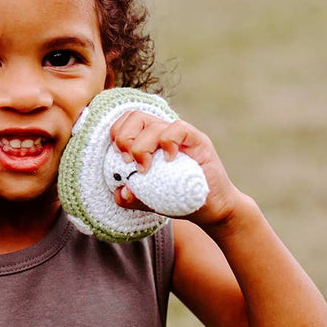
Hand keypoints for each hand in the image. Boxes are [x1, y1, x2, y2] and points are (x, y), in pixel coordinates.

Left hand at [109, 111, 237, 226]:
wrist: (210, 210)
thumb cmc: (178, 199)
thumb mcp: (147, 199)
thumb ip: (130, 196)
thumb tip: (120, 192)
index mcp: (148, 140)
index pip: (126, 121)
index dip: (117, 134)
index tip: (117, 157)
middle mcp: (163, 133)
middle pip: (136, 116)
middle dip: (124, 138)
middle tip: (127, 162)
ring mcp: (181, 136)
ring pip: (153, 124)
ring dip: (141, 147)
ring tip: (144, 169)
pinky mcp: (198, 141)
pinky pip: (179, 129)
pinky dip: (168, 142)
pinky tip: (168, 160)